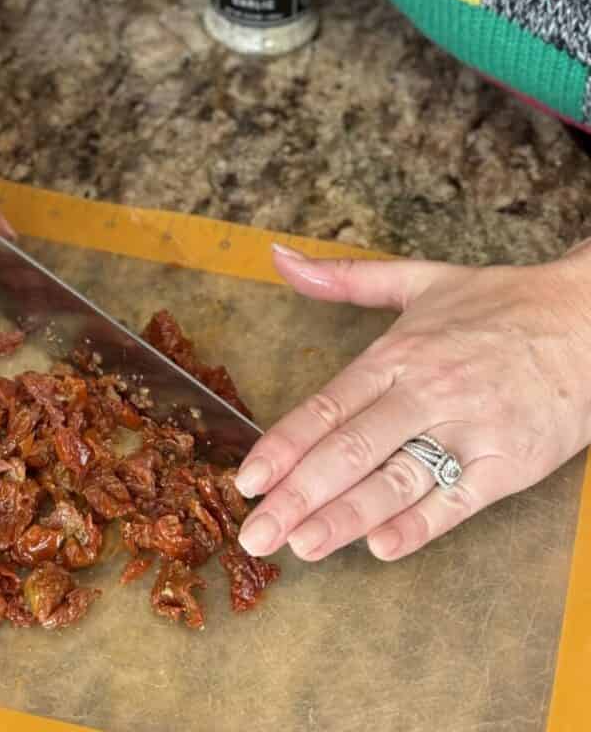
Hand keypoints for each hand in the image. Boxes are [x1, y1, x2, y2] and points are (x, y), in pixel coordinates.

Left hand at [234, 241, 590, 561]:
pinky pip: (459, 499)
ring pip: (396, 479)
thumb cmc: (500, 305)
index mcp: (395, 354)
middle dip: (297, 495)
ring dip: (345, 517)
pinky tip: (382, 547)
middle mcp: (424, 392)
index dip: (283, 446)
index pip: (326, 407)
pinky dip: (421, 524)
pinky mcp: (511, 461)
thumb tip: (278, 257)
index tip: (247, 479)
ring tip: (302, 545)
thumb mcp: (417, 281)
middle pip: (350, 450)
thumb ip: (343, 278)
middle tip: (257, 533)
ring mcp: (469, 428)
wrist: (590, 317)